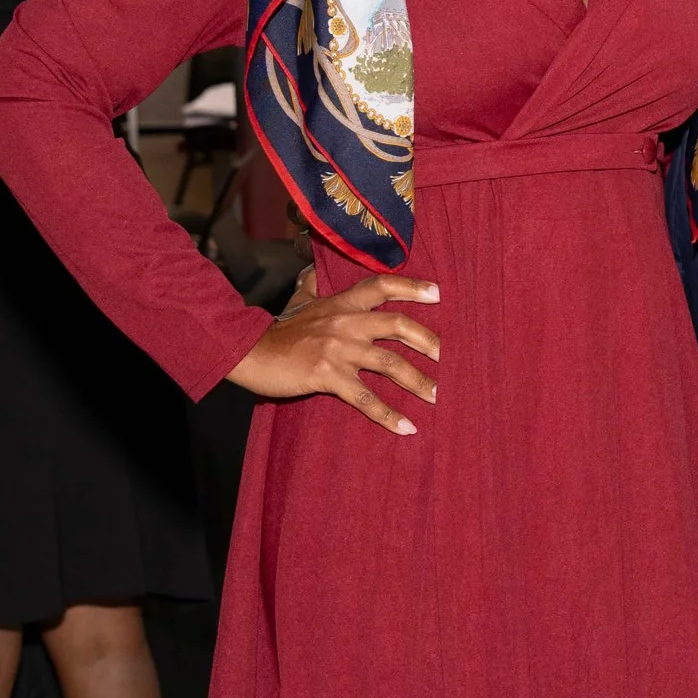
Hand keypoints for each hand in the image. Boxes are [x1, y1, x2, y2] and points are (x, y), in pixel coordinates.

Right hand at [227, 271, 439, 434]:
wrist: (247, 352)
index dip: (413, 287)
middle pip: (399, 326)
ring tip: (437, 397)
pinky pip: (365, 398)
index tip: (439, 294)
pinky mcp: (328, 376)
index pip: (383, 286)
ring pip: (390, 364)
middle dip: (429, 341)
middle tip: (449, 357)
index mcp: (342, 303)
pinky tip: (407, 428)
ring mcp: (339, 349)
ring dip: (418, 382)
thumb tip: (311, 269)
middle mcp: (346, 322)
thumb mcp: (297, 301)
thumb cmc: (276, 330)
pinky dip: (388, 415)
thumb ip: (310, 284)